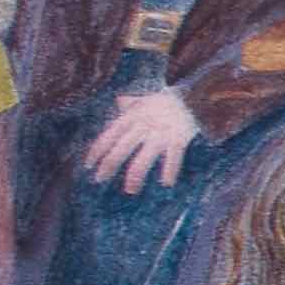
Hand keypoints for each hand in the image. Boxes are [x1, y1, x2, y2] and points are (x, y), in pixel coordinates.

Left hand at [80, 88, 202, 191]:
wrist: (195, 94)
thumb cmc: (170, 100)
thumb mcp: (147, 99)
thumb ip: (132, 103)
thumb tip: (119, 100)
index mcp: (134, 116)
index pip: (111, 134)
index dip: (98, 149)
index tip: (89, 164)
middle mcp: (145, 125)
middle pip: (123, 147)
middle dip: (110, 163)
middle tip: (99, 178)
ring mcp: (162, 133)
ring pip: (144, 156)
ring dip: (136, 174)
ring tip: (130, 190)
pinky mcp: (179, 138)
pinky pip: (174, 156)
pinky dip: (170, 169)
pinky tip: (167, 183)